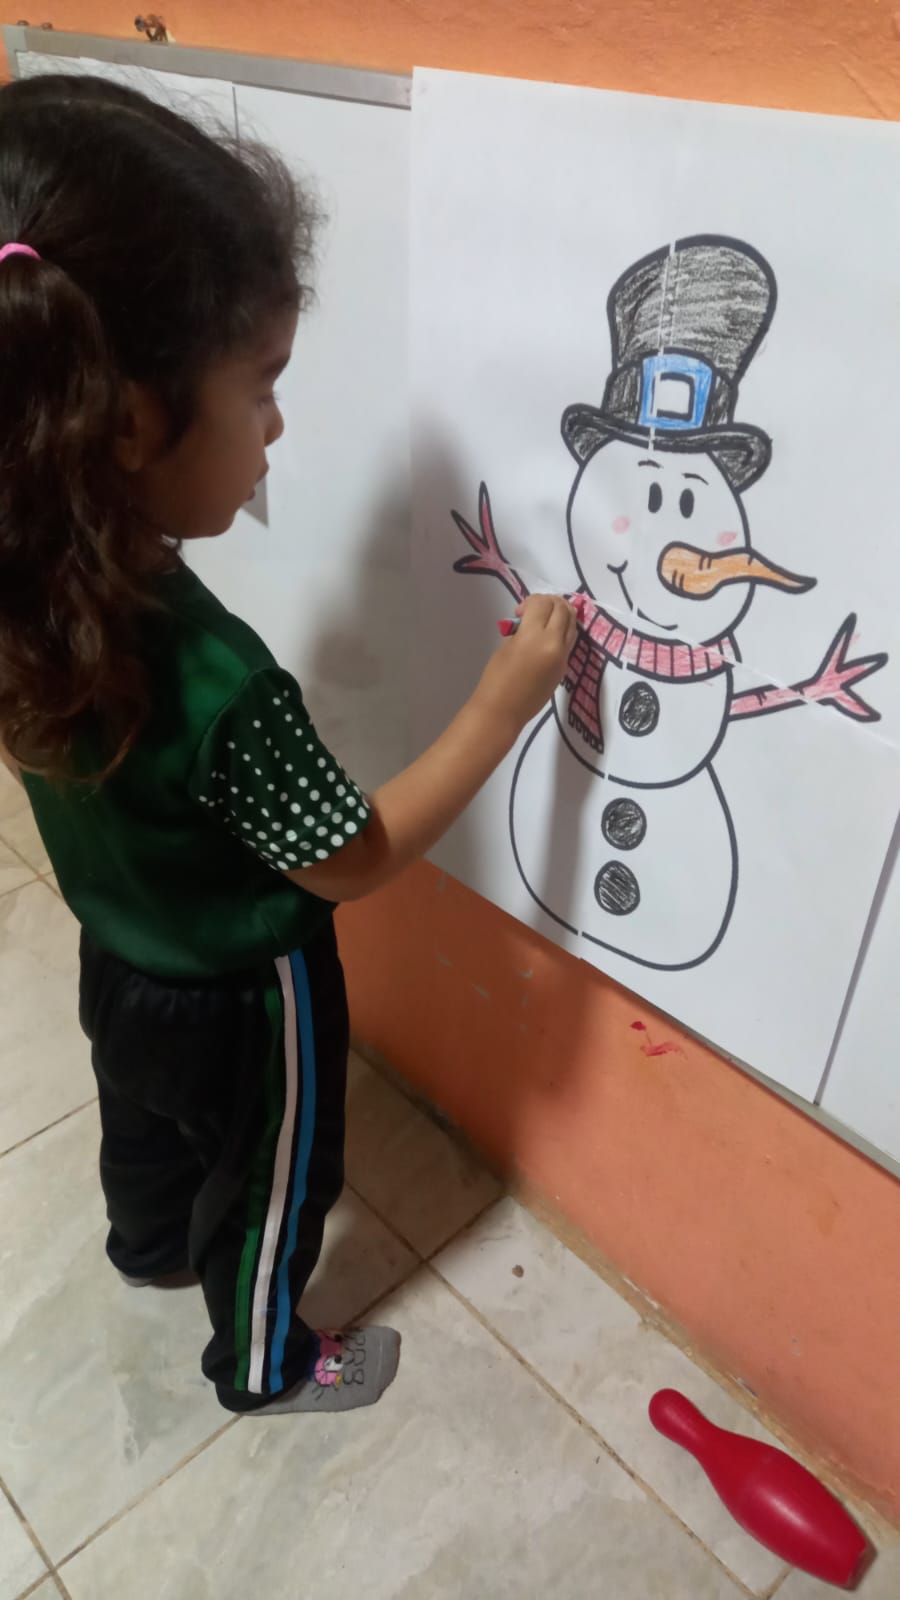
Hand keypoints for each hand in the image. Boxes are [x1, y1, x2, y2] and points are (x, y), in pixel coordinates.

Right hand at [473, 594, 576, 732]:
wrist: (503, 711)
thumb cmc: (496, 679)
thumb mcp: (507, 646)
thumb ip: (522, 630)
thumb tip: (531, 622)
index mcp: (534, 637)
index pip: (543, 604)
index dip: (532, 600)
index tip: (520, 611)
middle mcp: (554, 644)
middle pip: (563, 609)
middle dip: (550, 602)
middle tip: (535, 609)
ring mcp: (563, 657)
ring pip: (572, 624)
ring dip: (561, 614)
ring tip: (545, 618)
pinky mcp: (565, 667)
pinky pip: (569, 640)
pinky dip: (562, 630)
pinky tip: (548, 634)